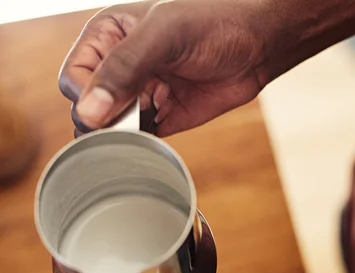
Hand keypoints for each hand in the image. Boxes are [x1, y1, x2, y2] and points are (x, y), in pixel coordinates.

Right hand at [59, 0, 269, 136]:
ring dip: (127, 133)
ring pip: (111, 130)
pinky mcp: (159, 119)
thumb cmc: (214, 24)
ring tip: (157, 110)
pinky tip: (162, 126)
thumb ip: (124, 69)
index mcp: (106, 37)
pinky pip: (138, 140)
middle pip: (89, 109)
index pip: (73, 79)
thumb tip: (88, 113)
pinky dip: (144, 143)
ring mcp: (137, 95)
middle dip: (109, 118)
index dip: (87, 97)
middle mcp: (117, 68)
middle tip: (142, 108)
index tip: (115, 104)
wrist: (257, 47)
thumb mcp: (164, 36)